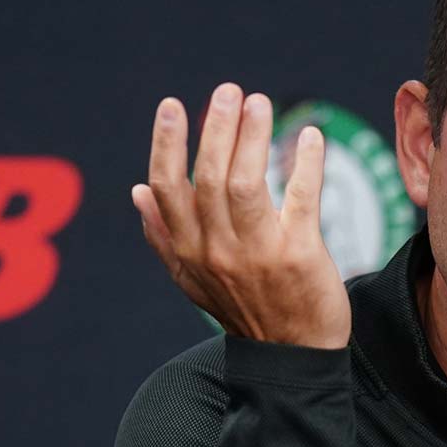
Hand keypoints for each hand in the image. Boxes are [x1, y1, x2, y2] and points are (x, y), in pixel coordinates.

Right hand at [133, 84, 349, 348]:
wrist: (294, 354)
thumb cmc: (245, 309)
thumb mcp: (192, 280)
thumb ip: (164, 236)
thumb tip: (137, 191)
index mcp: (189, 251)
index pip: (168, 189)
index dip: (166, 144)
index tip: (171, 105)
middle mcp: (218, 251)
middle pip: (209, 178)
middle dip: (216, 129)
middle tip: (227, 91)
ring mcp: (259, 253)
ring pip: (246, 184)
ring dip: (252, 137)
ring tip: (258, 102)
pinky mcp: (300, 255)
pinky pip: (301, 198)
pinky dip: (305, 163)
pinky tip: (310, 136)